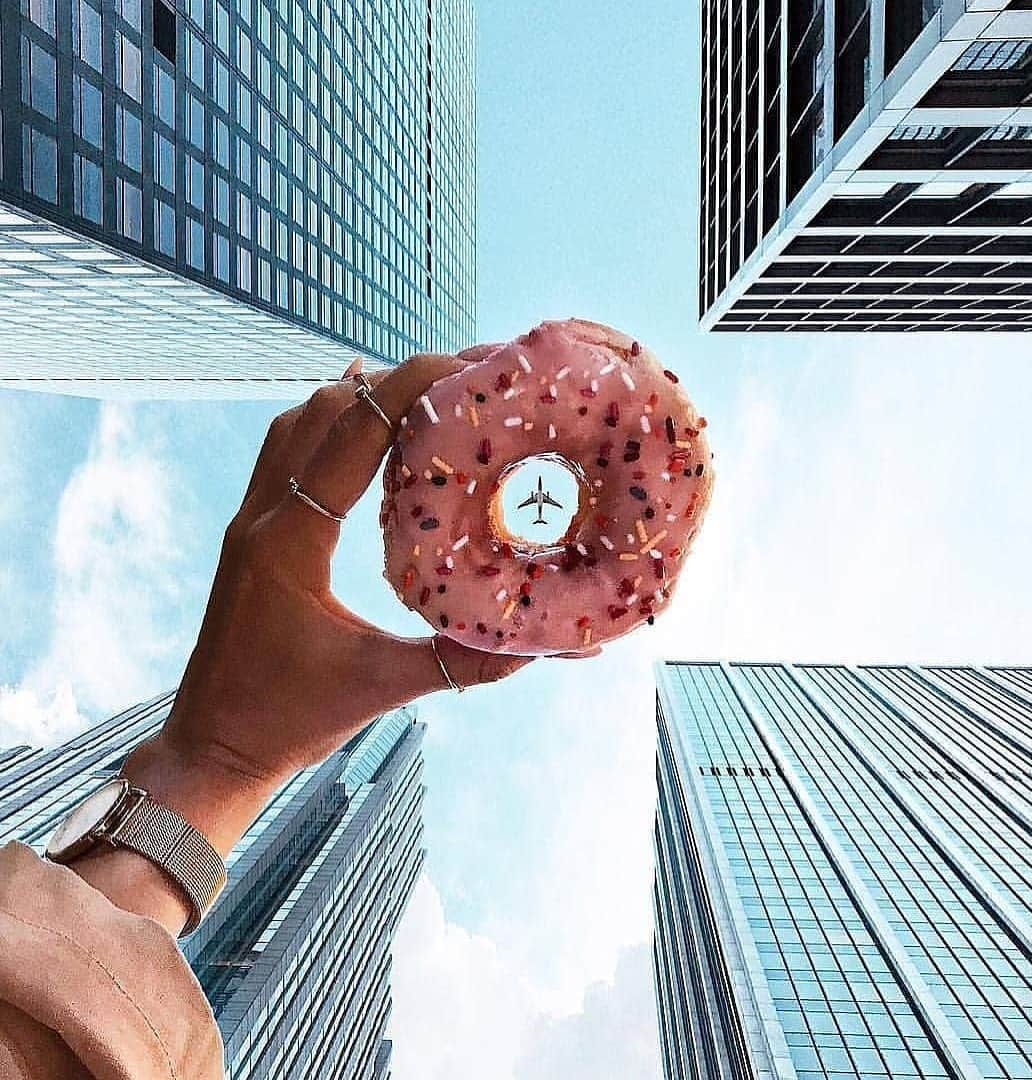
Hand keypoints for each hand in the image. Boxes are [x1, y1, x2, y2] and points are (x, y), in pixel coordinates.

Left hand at [122, 353, 531, 855]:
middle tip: (461, 377)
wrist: (210, 747)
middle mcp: (262, 517)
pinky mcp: (252, 535)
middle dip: (393, 381)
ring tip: (423, 392)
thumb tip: (542, 649)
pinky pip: (286, 452)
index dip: (406, 387)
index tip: (462, 364)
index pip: (351, 433)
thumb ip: (463, 663)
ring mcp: (250, 522)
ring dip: (357, 397)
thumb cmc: (287, 721)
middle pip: (324, 411)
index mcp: (290, 541)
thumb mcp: (380, 688)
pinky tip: (358, 419)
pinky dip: (327, 423)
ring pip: (298, 423)